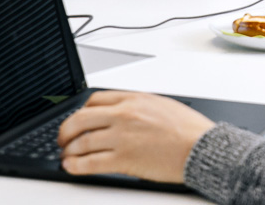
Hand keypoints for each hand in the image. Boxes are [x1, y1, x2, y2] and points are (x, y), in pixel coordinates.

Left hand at [58, 91, 215, 182]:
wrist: (202, 148)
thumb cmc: (188, 129)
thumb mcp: (160, 105)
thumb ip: (137, 106)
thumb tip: (120, 113)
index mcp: (132, 99)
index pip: (94, 100)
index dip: (80, 111)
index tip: (78, 119)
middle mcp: (123, 115)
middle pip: (80, 119)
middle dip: (66, 130)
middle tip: (63, 138)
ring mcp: (122, 137)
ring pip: (81, 142)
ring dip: (69, 150)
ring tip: (66, 156)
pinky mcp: (124, 159)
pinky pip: (91, 162)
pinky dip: (76, 165)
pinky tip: (71, 166)